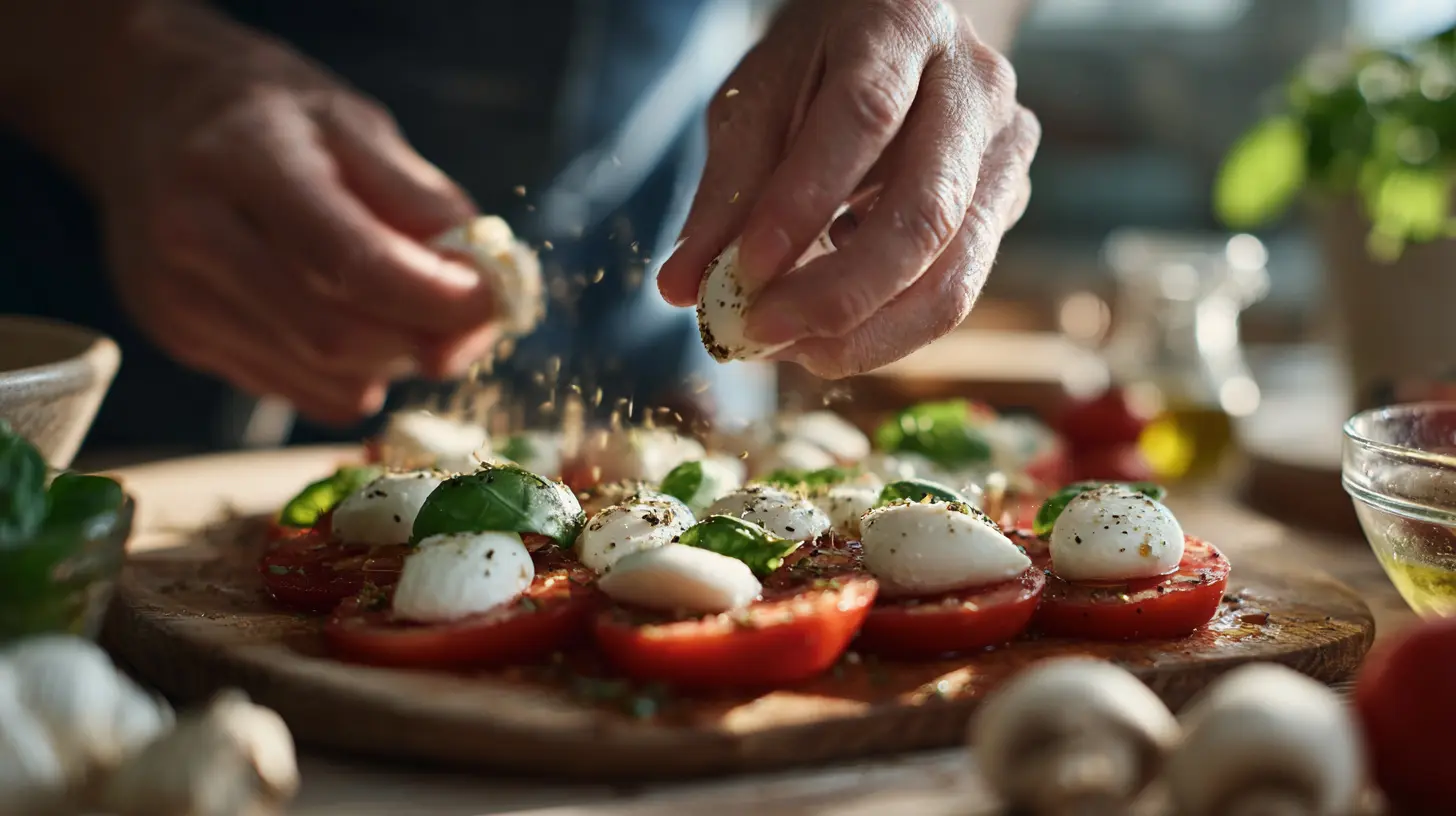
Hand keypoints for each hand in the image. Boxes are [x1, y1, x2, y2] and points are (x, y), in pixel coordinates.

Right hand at [80, 3, 499, 423]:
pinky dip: (351, 376)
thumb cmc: (272, 117)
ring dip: (393, 362)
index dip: (431, 298)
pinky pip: (297, 392)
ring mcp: (178, 297)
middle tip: (465, 320)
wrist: (151, 113)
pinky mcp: (181, 337)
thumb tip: (483, 285)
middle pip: (335, 335)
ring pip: (323, 377)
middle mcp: (195, 235)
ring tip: (405, 312)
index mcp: (244, 161)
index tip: (488, 300)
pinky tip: (353, 326)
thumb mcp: (355, 125)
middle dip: (422, 339)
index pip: (347, 260)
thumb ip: (421, 203)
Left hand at [658, 0, 1038, 378]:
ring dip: (865, 333)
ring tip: (787, 346)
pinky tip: (825, 323)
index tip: (745, 271)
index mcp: (904, 26)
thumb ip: (727, 190)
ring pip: (954, 276)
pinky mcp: (1010, 207)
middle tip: (760, 333)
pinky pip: (950, 291)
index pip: (864, 116)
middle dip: (839, 294)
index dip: (804, 202)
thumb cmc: (819, 65)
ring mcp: (1005, 153)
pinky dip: (882, 327)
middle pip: (927, 212)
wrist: (901, 40)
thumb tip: (684, 289)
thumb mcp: (758, 98)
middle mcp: (975, 89)